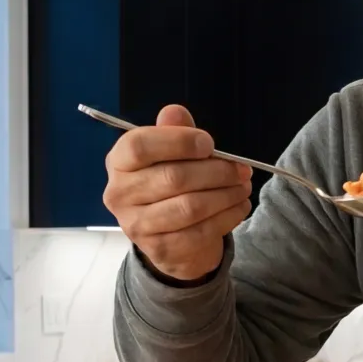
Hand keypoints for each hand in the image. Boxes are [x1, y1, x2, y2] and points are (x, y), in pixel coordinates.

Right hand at [103, 103, 252, 281]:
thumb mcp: (170, 154)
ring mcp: (137, 225)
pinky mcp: (160, 249)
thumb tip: (175, 112)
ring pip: (190, 207)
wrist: (169, 237)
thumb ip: (174, 133)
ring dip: (225, 195)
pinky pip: (201, 232)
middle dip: (216, 171)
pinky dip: (227, 217)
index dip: (179, 141)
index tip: (209, 144)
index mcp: (119, 162)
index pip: (140, 146)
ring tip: (243, 186)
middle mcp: (119, 194)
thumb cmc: (169, 185)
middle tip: (241, 169)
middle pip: (172, 177)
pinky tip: (239, 206)